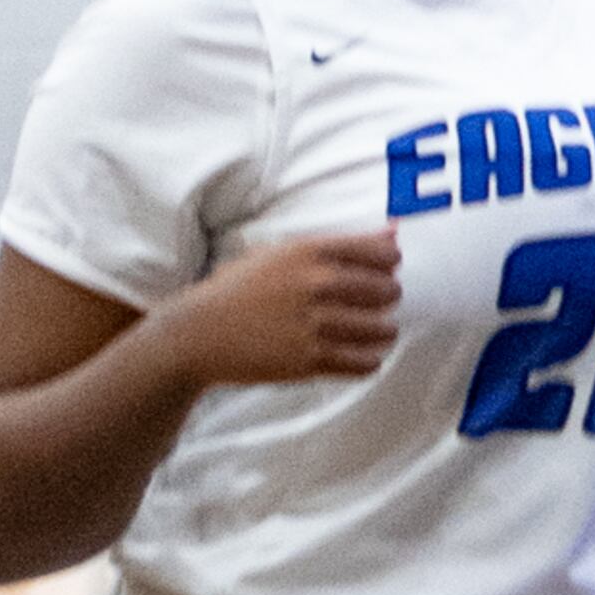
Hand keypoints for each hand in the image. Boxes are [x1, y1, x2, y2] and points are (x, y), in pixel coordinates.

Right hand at [178, 232, 403, 388]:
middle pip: (387, 291)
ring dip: (383, 331)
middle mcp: (316, 285)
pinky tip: (362, 355)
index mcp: (309, 252)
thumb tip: (394, 232)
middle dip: (387, 298)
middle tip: (377, 303)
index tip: (385, 271)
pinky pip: (364, 363)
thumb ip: (340, 244)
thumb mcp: (283, 253)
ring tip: (375, 331)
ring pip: (381, 329)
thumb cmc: (240, 288)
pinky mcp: (309, 360)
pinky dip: (370, 360)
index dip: (390, 264)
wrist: (200, 332)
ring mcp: (314, 324)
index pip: (380, 253)